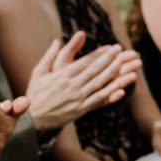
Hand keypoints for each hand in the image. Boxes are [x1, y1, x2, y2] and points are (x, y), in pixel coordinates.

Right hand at [26, 32, 141, 130]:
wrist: (33, 120)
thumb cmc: (35, 94)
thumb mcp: (38, 73)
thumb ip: (48, 56)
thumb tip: (57, 41)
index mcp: (62, 76)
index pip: (85, 63)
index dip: (100, 55)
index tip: (112, 48)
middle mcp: (72, 87)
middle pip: (95, 72)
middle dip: (110, 61)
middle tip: (123, 51)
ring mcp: (78, 99)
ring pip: (99, 85)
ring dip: (114, 76)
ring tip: (127, 67)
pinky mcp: (81, 110)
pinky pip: (98, 101)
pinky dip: (110, 95)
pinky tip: (122, 89)